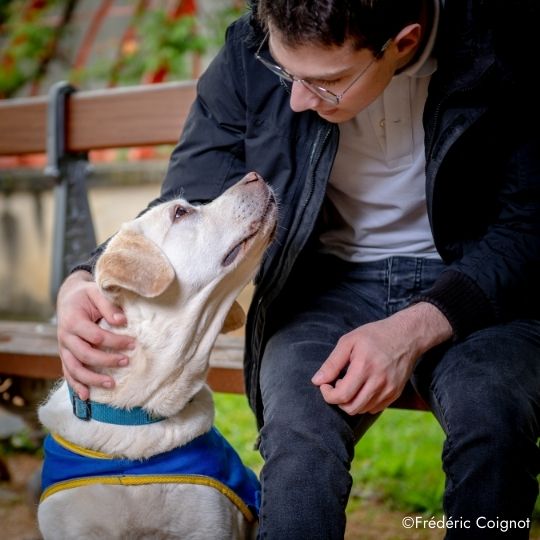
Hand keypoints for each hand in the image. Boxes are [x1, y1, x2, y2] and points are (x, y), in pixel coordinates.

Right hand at [56, 270, 134, 399]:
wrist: (68, 297)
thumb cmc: (86, 295)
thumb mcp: (96, 292)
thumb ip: (108, 306)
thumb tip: (122, 321)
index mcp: (73, 321)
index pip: (96, 336)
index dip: (115, 342)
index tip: (133, 343)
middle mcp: (65, 337)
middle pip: (85, 355)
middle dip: (107, 361)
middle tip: (127, 362)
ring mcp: (63, 348)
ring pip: (75, 369)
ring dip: (92, 379)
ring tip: (111, 384)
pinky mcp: (65, 355)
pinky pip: (68, 373)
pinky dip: (76, 386)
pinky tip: (86, 396)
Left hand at [311, 302, 451, 414]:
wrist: (407, 335)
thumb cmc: (374, 335)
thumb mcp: (349, 341)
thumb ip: (332, 363)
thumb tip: (316, 381)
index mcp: (364, 367)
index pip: (341, 396)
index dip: (328, 394)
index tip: (325, 385)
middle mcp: (378, 381)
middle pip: (351, 408)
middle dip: (338, 400)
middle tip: (338, 383)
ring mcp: (389, 389)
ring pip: (362, 410)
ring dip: (351, 401)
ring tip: (351, 383)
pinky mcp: (395, 393)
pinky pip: (374, 408)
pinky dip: (363, 402)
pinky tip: (362, 386)